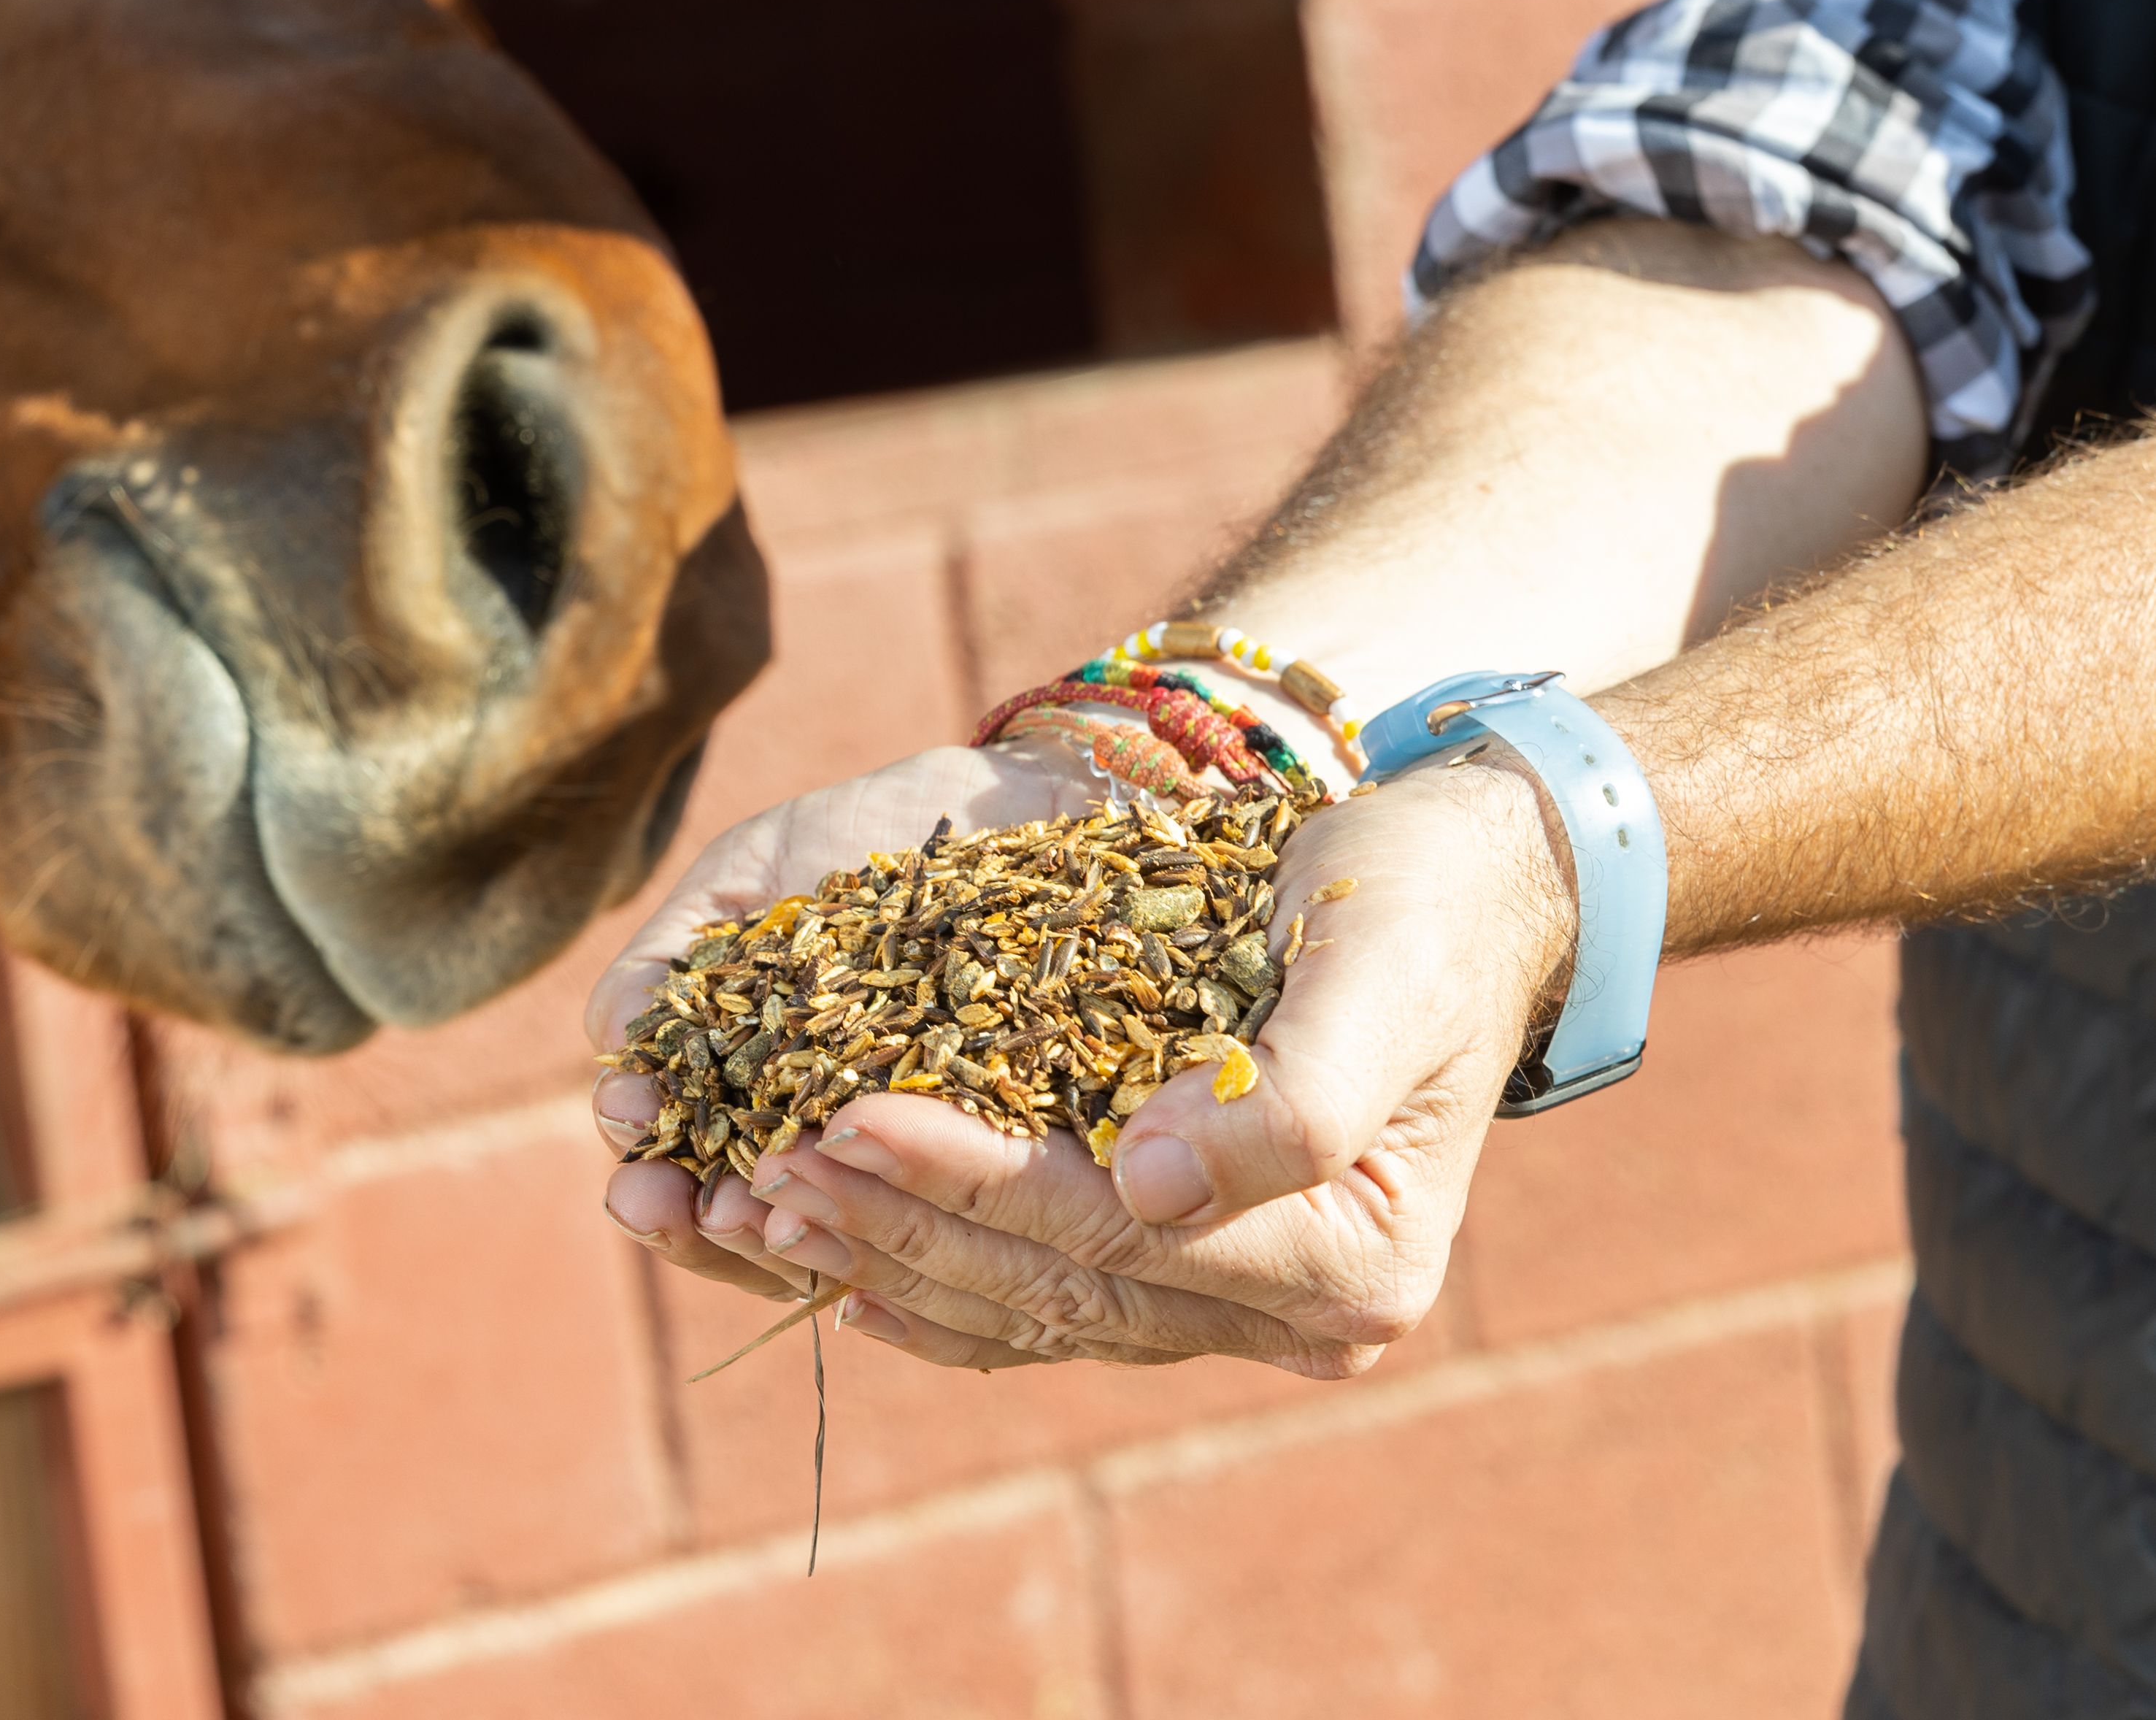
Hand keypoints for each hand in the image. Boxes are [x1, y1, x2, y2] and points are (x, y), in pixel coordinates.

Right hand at [585, 740, 1094, 1303]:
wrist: (998, 797)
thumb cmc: (854, 837)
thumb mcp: (741, 882)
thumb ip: (666, 962)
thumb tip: (612, 1053)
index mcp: (750, 1096)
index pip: (682, 1173)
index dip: (649, 1178)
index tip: (633, 1147)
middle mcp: (824, 1141)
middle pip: (744, 1227)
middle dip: (694, 1225)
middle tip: (668, 1203)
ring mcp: (907, 1150)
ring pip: (834, 1234)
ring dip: (780, 1236)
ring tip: (750, 1207)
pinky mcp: (996, 1141)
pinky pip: (942, 1194)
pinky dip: (895, 1202)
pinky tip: (854, 1184)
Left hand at [594, 749, 1574, 1374]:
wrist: (1464, 895)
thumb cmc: (1416, 905)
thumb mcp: (1378, 965)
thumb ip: (1294, 1093)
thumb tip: (1155, 1187)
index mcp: (1349, 1262)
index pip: (1111, 1234)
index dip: (965, 1180)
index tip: (837, 1114)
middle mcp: (1297, 1319)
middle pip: (1052, 1286)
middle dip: (892, 1225)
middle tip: (748, 1170)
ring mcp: (1237, 1308)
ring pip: (1027, 1308)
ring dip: (884, 1258)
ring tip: (751, 1205)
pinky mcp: (1187, 1273)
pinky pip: (1039, 1302)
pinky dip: (933, 1280)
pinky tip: (834, 1259)